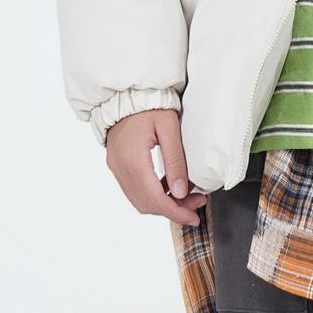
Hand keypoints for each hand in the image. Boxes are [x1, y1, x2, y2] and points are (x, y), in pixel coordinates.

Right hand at [105, 108, 208, 226]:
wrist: (127, 94)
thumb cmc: (150, 106)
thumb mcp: (169, 128)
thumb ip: (175, 160)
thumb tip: (181, 192)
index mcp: (133, 160)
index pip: (154, 199)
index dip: (175, 212)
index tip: (193, 218)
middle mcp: (120, 168)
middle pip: (146, 204)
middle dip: (172, 210)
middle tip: (196, 205)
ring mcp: (116, 168)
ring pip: (139, 200)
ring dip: (162, 204)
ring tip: (186, 197)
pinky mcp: (117, 165)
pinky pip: (134, 189)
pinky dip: (152, 194)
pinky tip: (170, 186)